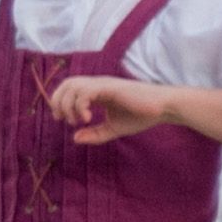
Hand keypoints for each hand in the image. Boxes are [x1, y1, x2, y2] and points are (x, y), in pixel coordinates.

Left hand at [47, 73, 173, 143]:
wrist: (163, 108)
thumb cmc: (141, 116)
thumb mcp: (114, 129)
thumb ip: (95, 134)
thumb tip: (74, 138)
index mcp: (97, 91)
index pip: (69, 87)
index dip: (59, 101)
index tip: (62, 119)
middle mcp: (98, 84)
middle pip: (67, 83)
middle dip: (58, 102)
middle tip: (65, 120)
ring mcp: (104, 84)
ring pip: (73, 86)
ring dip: (69, 105)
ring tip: (80, 121)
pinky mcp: (111, 87)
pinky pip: (86, 91)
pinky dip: (80, 106)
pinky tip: (87, 119)